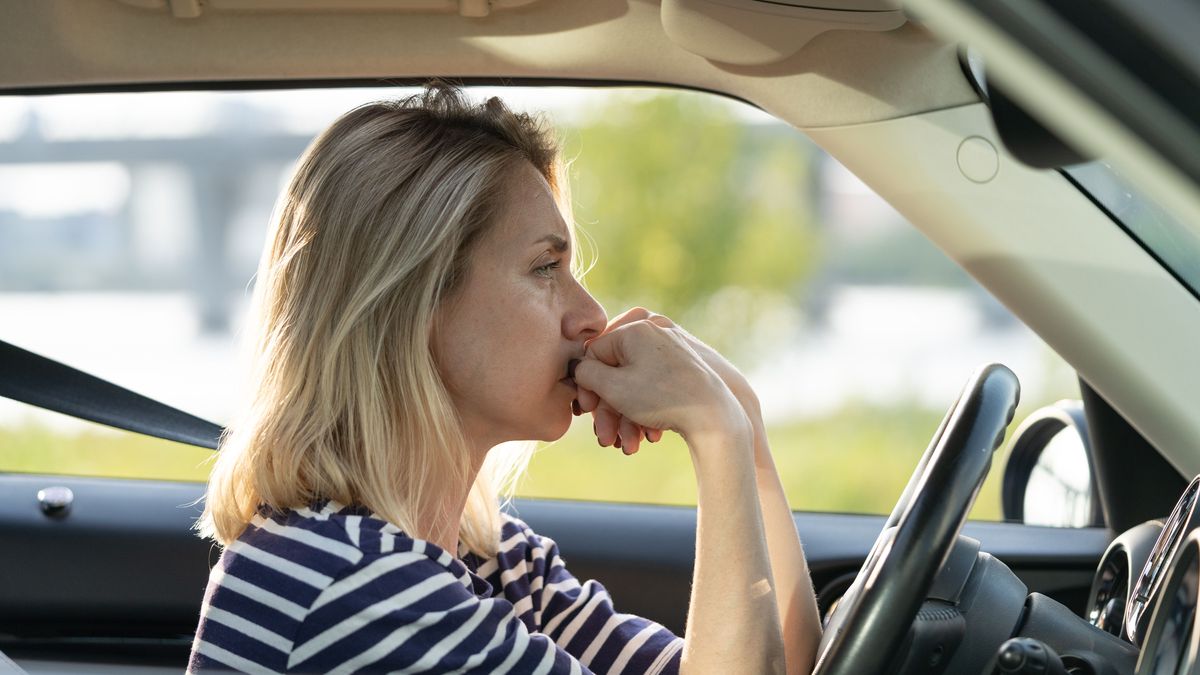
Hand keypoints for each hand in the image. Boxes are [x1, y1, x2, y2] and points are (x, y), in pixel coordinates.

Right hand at [573, 315, 747, 451]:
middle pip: (616, 371)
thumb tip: (578, 367)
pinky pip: (655, 388)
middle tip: (604, 435)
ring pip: (635, 384)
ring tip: (628, 445)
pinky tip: (650, 435)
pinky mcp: (685, 370)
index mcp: (635, 328)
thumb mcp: (613, 386)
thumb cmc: (661, 398)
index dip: (587, 383)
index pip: (595, 351)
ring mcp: (672, 351)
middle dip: (608, 409)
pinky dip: (648, 411)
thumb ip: (586, 373)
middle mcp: (654, 334)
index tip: (586, 410)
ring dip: (626, 417)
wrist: (714, 416)